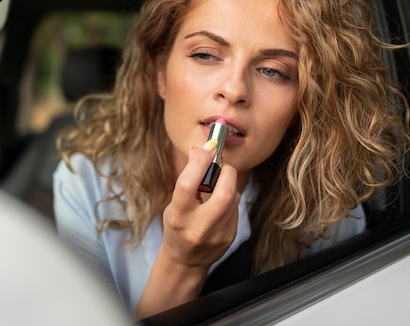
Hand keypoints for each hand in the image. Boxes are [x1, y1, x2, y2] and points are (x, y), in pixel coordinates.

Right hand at [135, 142, 239, 317]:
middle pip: (223, 192)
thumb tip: (201, 150)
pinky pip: (235, 207)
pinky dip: (229, 198)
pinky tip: (219, 203)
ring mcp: (218, 234)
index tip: (207, 147)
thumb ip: (188, 181)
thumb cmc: (177, 227)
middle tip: (220, 165)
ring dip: (227, 184)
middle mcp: (199, 227)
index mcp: (179, 217)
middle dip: (225, 171)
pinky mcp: (231, 236)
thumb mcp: (174, 205)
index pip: (188, 185)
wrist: (186, 261)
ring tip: (215, 186)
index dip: (199, 162)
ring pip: (233, 197)